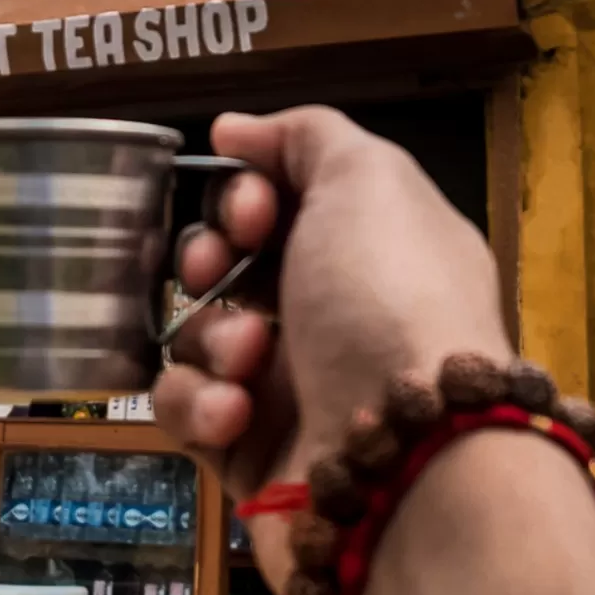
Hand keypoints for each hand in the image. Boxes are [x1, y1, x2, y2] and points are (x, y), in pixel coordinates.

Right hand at [153, 107, 512, 577]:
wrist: (406, 465)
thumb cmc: (389, 303)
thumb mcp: (369, 180)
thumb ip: (307, 135)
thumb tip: (235, 128)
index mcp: (370, 250)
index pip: (280, 203)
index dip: (248, 195)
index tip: (251, 209)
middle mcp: (333, 316)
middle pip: (228, 266)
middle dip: (207, 259)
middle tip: (214, 273)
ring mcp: (290, 389)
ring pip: (199, 337)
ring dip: (212, 339)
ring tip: (249, 363)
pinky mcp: (250, 456)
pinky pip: (187, 411)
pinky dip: (200, 406)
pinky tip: (234, 415)